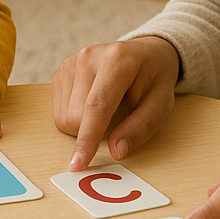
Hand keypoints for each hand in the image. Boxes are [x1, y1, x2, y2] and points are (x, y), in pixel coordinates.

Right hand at [51, 36, 179, 171]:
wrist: (145, 53)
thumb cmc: (154, 79)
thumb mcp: (161, 103)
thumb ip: (140, 127)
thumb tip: (116, 151)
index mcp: (117, 61)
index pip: (97, 106)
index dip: (87, 138)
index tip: (78, 164)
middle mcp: (88, 57)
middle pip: (77, 116)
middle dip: (95, 132)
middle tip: (117, 117)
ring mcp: (71, 62)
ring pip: (64, 117)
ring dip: (83, 126)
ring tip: (106, 108)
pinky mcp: (61, 71)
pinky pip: (58, 111)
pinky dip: (74, 117)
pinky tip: (91, 103)